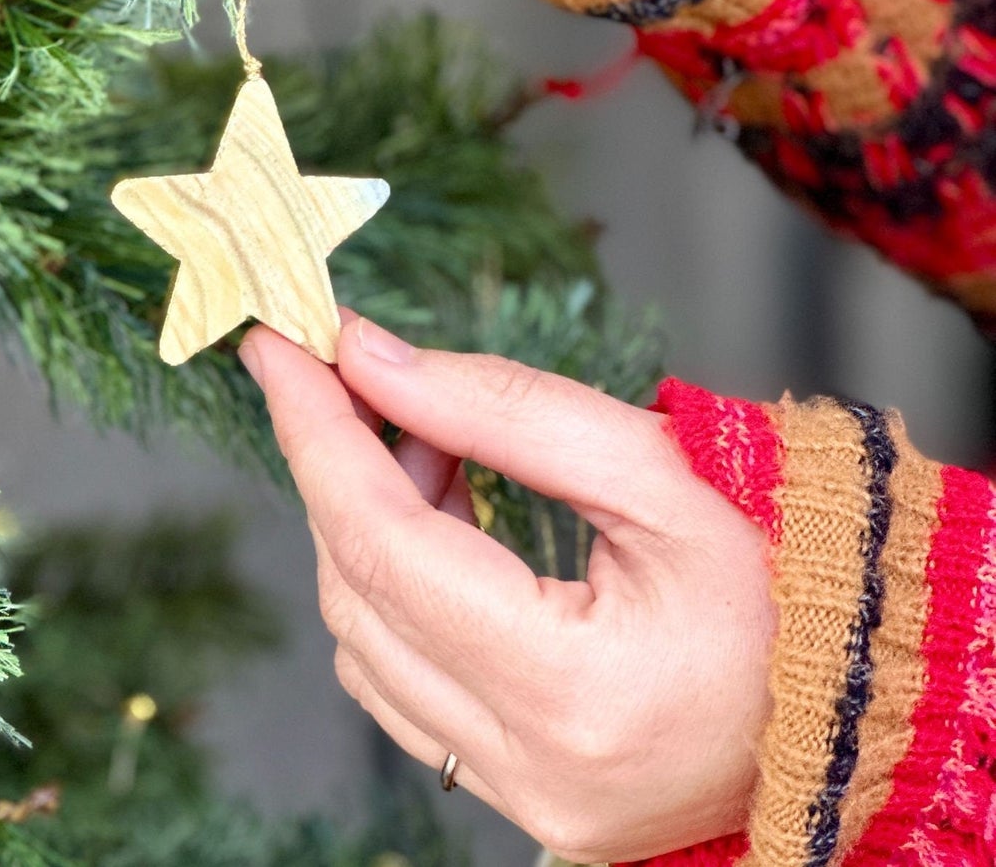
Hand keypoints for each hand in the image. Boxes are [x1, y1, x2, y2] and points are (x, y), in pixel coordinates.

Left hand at [237, 315, 774, 862]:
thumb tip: (369, 356)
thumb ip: (500, 407)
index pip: (383, 541)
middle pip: (359, 591)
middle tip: (361, 374)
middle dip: (339, 464)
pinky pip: (402, 685)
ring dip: (368, 524)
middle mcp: (532, 766)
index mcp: (573, 688)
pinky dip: (396, 586)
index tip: (273, 344)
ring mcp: (522, 796)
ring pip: (365, 640)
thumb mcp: (654, 466)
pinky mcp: (522, 794)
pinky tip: (445, 517)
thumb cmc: (788, 575)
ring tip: (432, 442)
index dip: (314, 430)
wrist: (865, 690)